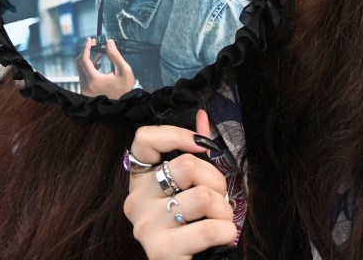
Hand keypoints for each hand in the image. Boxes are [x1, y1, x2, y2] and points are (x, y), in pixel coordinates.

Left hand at [76, 38, 134, 98]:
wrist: (124, 105)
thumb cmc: (126, 87)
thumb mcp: (124, 70)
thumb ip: (114, 55)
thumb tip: (108, 41)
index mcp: (94, 80)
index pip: (84, 59)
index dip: (86, 47)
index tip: (90, 39)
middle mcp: (85, 85)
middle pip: (80, 63)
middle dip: (86, 51)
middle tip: (95, 43)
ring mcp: (84, 89)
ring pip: (81, 69)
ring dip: (88, 59)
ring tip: (99, 52)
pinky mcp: (86, 91)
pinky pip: (83, 75)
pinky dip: (89, 67)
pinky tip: (98, 63)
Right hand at [124, 112, 237, 259]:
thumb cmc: (192, 227)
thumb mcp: (192, 188)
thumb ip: (195, 153)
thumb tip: (202, 116)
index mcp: (141, 181)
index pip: (144, 139)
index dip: (175, 134)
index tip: (202, 145)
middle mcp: (136, 201)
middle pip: (186, 165)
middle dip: (217, 181)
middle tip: (219, 198)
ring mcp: (145, 226)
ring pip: (202, 197)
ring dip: (224, 211)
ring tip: (219, 222)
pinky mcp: (160, 251)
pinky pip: (208, 229)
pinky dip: (227, 232)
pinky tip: (222, 238)